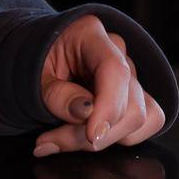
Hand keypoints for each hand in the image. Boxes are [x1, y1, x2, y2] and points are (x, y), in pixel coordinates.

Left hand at [33, 14, 165, 157]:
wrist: (34, 60)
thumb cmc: (32, 63)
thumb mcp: (32, 76)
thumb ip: (56, 94)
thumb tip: (85, 113)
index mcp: (89, 35)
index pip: (115, 71)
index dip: (108, 107)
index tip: (92, 136)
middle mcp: (117, 52)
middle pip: (129, 103)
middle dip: (91, 134)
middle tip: (51, 143)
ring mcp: (130, 73)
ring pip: (139, 118)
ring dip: (104, 140)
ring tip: (62, 141)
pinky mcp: (135, 95)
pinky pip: (147, 123)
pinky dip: (118, 139)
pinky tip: (86, 138)